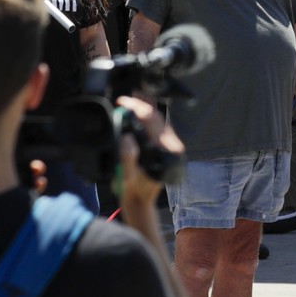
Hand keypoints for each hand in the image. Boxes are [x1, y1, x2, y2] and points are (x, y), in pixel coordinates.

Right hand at [115, 96, 182, 211]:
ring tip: (133, 98)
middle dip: (143, 104)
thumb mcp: (128, 176)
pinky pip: (159, 127)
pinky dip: (148, 118)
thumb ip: (128, 158)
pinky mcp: (166, 148)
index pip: (152, 122)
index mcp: (165, 151)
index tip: (123, 101)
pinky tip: (139, 113)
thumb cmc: (135, 191)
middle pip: (158, 117)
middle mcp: (172, 146)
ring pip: (160, 120)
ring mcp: (171, 146)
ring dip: (146, 109)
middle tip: (128, 94)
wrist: (142, 202)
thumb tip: (127, 137)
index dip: (137, 108)